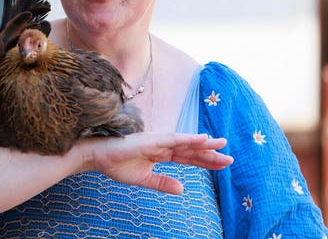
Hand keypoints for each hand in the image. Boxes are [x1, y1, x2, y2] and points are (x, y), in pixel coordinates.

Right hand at [76, 132, 232, 194]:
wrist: (97, 156)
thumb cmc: (116, 165)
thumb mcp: (144, 179)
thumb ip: (162, 183)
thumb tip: (182, 189)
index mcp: (161, 154)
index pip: (188, 158)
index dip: (205, 161)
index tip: (222, 164)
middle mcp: (162, 145)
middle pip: (191, 150)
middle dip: (210, 154)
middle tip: (230, 158)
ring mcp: (158, 141)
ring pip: (187, 142)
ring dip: (205, 144)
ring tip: (222, 145)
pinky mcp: (152, 140)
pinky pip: (174, 139)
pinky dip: (189, 138)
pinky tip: (202, 139)